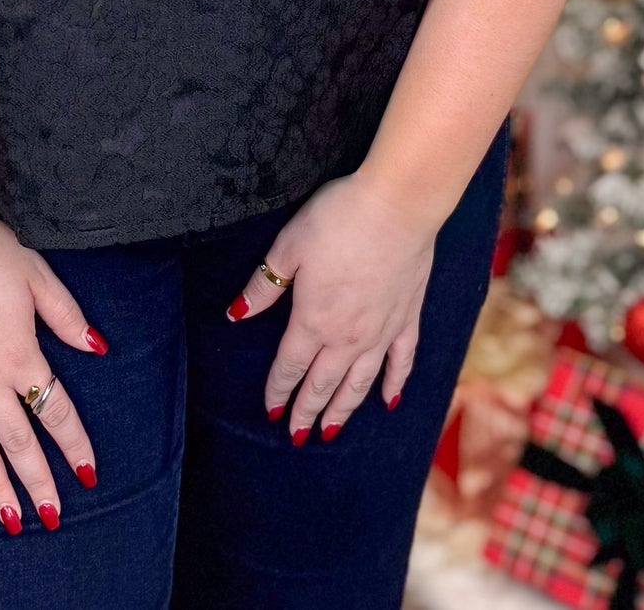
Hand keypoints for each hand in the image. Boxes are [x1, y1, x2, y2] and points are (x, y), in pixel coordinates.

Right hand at [0, 202, 109, 531]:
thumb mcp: (36, 273)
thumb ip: (66, 316)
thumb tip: (98, 348)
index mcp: (19, 355)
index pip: (55, 412)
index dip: (74, 444)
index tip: (89, 474)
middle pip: (18, 443)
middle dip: (39, 483)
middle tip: (54, 517)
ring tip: (12, 522)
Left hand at [224, 170, 437, 441]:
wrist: (396, 208)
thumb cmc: (336, 220)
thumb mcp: (288, 247)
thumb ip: (263, 287)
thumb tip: (235, 314)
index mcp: (312, 321)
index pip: (289, 366)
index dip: (278, 391)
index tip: (270, 412)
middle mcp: (346, 338)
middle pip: (321, 384)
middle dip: (306, 411)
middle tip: (296, 436)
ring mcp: (380, 332)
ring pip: (358, 383)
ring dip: (342, 410)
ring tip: (330, 433)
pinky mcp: (407, 319)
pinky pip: (401, 362)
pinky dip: (394, 384)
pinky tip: (390, 401)